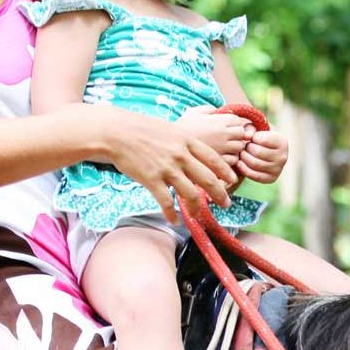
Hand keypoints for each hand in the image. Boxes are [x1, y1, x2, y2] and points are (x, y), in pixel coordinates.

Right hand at [99, 106, 243, 217]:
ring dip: (197, 207)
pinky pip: (166, 202)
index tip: (232, 180)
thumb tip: (191, 148)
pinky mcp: (152, 180)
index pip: (213, 158)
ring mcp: (167, 168)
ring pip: (190, 193)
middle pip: (207, 178)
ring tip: (198, 215)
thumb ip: (182, 141)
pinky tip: (174, 221)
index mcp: (186, 141)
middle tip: (226, 203)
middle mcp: (181, 155)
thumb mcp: (168, 128)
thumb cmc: (140, 128)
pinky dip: (172, 214)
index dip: (225, 171)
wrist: (117, 132)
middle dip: (220, 194)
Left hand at [236, 129, 287, 184]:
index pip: (263, 139)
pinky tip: (240, 162)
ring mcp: (278, 169)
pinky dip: (243, 168)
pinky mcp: (270, 179)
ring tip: (242, 153)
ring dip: (244, 158)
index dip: (252, 137)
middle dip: (246, 148)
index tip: (251, 138)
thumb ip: (249, 128)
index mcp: (282, 142)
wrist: (262, 152)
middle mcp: (283, 157)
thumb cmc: (257, 137)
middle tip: (244, 146)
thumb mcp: (255, 128)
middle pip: (258, 152)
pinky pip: (253, 175)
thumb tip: (247, 136)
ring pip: (255, 164)